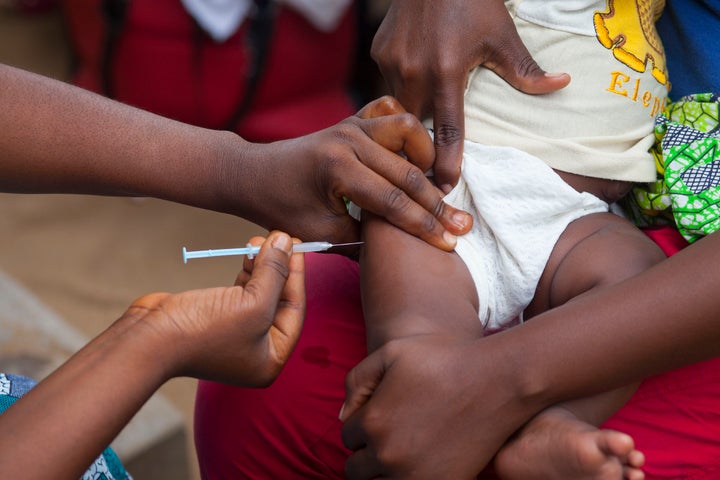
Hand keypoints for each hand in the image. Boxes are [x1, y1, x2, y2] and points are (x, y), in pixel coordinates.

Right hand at [126, 231, 304, 385]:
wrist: (149, 339)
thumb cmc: (204, 331)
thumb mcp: (253, 302)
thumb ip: (275, 272)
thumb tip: (286, 241)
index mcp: (271, 359)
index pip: (295, 309)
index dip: (297, 275)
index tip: (297, 245)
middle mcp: (255, 351)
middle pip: (277, 301)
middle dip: (279, 268)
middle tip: (279, 238)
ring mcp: (234, 335)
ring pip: (259, 294)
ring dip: (262, 266)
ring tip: (258, 241)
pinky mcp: (215, 319)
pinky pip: (240, 292)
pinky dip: (246, 272)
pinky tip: (247, 254)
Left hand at [237, 96, 471, 252]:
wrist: (253, 174)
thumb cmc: (280, 207)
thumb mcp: (320, 232)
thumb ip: (363, 238)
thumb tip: (402, 246)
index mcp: (337, 169)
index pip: (392, 201)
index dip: (423, 226)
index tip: (449, 244)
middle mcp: (348, 140)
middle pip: (407, 171)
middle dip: (437, 203)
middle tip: (461, 225)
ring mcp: (352, 124)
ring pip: (408, 130)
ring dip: (427, 158)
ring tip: (436, 186)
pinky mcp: (354, 120)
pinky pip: (391, 113)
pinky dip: (409, 132)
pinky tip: (415, 154)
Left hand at [340, 334, 534, 478]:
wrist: (497, 381)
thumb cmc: (443, 360)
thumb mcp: (391, 352)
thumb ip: (356, 381)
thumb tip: (342, 417)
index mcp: (372, 422)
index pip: (347, 437)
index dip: (361, 424)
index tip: (382, 415)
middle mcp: (388, 454)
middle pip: (356, 470)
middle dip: (367, 454)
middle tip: (390, 437)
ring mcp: (415, 477)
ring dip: (384, 472)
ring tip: (405, 450)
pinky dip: (410, 479)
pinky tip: (422, 461)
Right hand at [372, 0, 569, 189]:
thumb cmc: (473, 1)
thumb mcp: (502, 36)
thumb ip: (526, 70)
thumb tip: (561, 85)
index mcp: (446, 72)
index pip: (446, 131)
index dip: (446, 162)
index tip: (445, 187)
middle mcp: (414, 71)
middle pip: (415, 124)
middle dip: (420, 143)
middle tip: (428, 160)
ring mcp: (392, 61)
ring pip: (399, 104)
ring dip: (411, 112)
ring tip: (421, 112)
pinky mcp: (379, 51)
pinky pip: (389, 81)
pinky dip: (402, 85)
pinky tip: (414, 74)